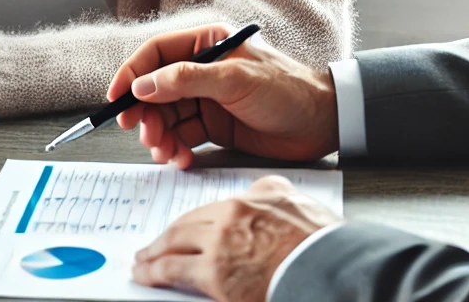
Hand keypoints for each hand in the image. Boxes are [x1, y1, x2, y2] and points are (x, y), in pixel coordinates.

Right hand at [107, 24, 337, 168]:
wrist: (322, 122)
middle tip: (144, 134)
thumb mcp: (235, 80)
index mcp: (207, 43)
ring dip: (159, 135)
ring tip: (166, 152)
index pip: (156, 53)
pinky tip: (182, 159)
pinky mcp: (214, 126)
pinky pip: (182, 136)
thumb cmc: (286, 89)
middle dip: (145, 113)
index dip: (131, 73)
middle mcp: (202, 69)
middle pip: (156, 89)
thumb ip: (187, 80)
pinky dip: (176, 149)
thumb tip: (143, 84)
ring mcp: (207, 99)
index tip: (115, 99)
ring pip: (166, 116)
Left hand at [132, 175, 339, 301]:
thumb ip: (272, 195)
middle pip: (186, 224)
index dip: (189, 223)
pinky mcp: (214, 274)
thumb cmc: (318, 244)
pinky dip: (154, 271)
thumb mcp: (296, 203)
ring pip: (174, 243)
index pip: (207, 210)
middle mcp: (229, 216)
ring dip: (154, 253)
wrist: (326, 268)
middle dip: (165, 236)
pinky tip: (145, 275)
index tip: (181, 229)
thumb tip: (262, 194)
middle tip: (151, 245)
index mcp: (248, 199)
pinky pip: (173, 270)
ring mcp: (219, 244)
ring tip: (142, 261)